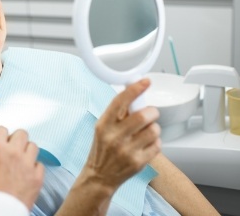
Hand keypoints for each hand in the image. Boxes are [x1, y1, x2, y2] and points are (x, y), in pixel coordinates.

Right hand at [0, 126, 44, 210]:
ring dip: (26, 151)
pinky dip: (34, 168)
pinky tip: (26, 174)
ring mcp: (27, 164)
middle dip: (16, 140)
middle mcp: (13, 151)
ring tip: (20, 161)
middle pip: (22, 134)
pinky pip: (40, 164)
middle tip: (11, 150)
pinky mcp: (36, 177)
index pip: (2, 129)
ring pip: (33, 146)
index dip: (0, 136)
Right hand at [84, 79, 160, 193]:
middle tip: (150, 113)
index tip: (145, 81)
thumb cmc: (102, 149)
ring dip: (154, 127)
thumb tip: (133, 92)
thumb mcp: (102, 127)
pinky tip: (146, 144)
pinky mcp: (138, 162)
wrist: (100, 176)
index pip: (120, 101)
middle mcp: (114, 136)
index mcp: (104, 124)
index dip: (134, 89)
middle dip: (151, 112)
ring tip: (147, 131)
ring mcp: (127, 150)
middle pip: (143, 116)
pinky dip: (155, 142)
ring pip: (153, 130)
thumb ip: (117, 113)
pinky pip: (157, 144)